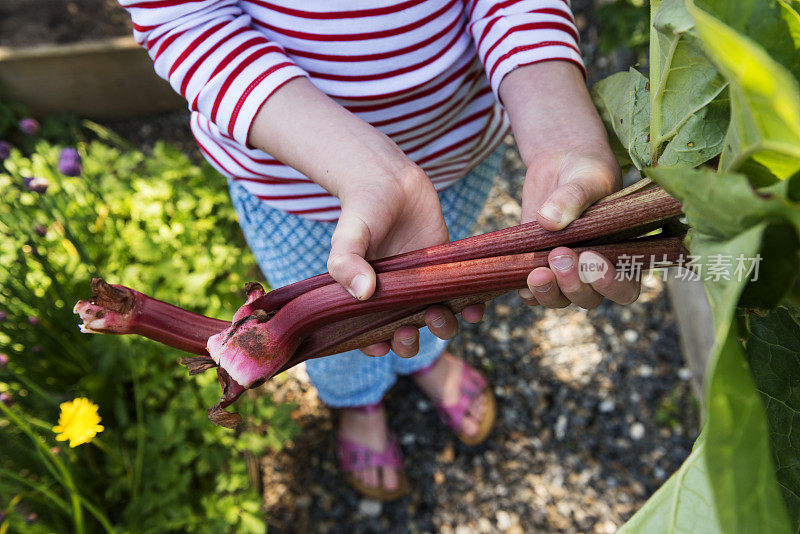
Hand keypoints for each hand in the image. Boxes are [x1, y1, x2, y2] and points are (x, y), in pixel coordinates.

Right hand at [248, 78, 482, 356]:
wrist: (390, 179)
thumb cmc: (362, 209)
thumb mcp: (348, 234)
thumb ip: (346, 261)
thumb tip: (362, 293)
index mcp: (367, 296)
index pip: (368, 332)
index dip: (375, 344)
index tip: (381, 344)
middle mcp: (395, 296)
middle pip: (404, 335)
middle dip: (408, 343)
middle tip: (409, 331)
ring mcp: (422, 285)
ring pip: (436, 320)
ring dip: (441, 327)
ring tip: (440, 314)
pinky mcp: (446, 270)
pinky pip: (462, 297)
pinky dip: (471, 308)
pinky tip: (475, 308)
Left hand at [518, 152, 640, 308]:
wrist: (560, 162)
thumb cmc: (587, 170)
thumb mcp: (587, 178)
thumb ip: (573, 198)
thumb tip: (548, 220)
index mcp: (622, 254)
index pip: (625, 287)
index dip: (610, 283)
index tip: (590, 258)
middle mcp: (594, 271)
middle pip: (589, 299)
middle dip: (573, 285)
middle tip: (559, 255)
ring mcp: (564, 272)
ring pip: (559, 299)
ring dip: (548, 292)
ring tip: (536, 273)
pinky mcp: (536, 264)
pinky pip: (531, 291)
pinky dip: (524, 290)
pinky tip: (517, 278)